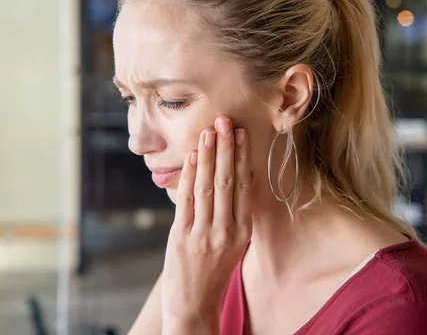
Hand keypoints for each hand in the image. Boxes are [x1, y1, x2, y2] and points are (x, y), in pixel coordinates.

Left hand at [161, 117, 252, 334]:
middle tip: (225, 122)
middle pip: (227, 181)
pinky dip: (189, 176)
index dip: (241, 158)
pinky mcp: (182, 237)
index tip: (240, 135)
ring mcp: (203, 234)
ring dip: (207, 156)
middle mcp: (226, 231)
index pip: (243, 186)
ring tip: (208, 132)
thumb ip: (235, 214)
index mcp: (243, 231)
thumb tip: (237, 177)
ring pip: (207, 186)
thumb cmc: (214, 271)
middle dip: (225, 149)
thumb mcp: (234, 244)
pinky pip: (186, 200)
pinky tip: (191, 157)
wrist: (194, 304)